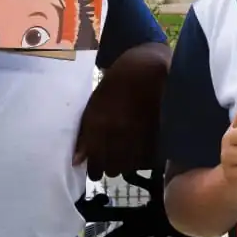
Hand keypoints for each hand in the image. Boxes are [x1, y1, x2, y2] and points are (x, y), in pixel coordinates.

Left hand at [73, 43, 169, 179]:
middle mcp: (118, 131)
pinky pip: (148, 159)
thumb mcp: (94, 103)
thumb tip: (78, 160)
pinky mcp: (158, 133)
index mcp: (99, 122)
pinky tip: (141, 151)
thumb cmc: (116, 83)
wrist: (147, 66)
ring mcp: (140, 133)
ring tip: (126, 156)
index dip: (95, 169)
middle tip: (112, 162)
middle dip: (110, 167)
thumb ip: (85, 133)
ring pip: (131, 166)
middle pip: (113, 168)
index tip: (96, 170)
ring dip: (127, 164)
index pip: (95, 160)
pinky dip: (143, 159)